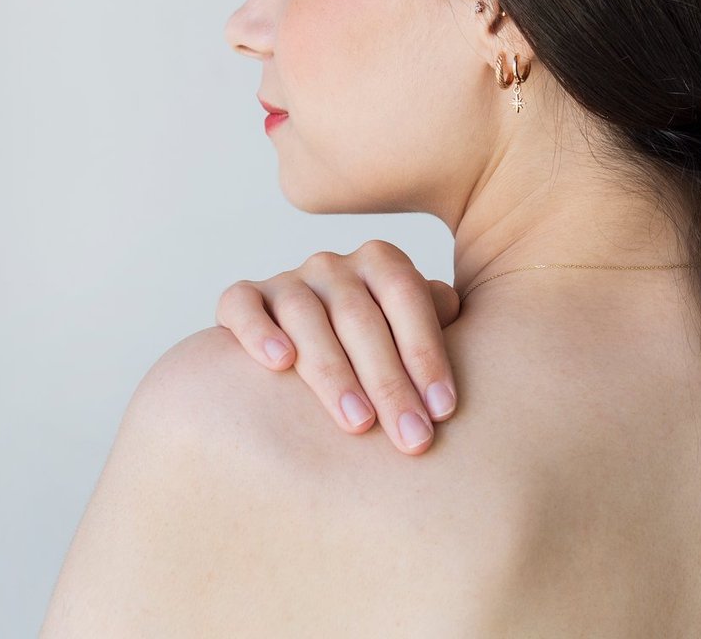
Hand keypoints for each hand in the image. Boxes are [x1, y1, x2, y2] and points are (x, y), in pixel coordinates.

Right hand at [214, 239, 461, 454]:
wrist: (313, 349)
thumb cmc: (380, 354)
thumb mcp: (411, 337)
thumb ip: (436, 323)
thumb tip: (457, 312)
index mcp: (381, 263)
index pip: (407, 298)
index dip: (427, 352)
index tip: (443, 410)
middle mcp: (333, 265)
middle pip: (360, 316)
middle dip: (389, 381)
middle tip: (411, 437)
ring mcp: (286, 281)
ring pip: (305, 315)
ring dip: (333, 371)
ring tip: (358, 422)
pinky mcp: (242, 300)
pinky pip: (243, 306)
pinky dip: (259, 330)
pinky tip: (279, 363)